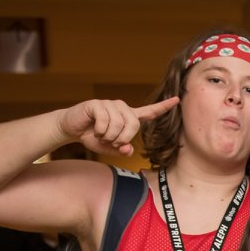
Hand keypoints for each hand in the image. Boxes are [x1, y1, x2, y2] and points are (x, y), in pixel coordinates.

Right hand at [57, 96, 179, 156]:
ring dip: (109, 136)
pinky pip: (105, 120)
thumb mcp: (110, 149)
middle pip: (134, 124)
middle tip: (112, 142)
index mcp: (129, 117)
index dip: (163, 107)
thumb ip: (122, 150)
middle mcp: (122, 108)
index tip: (177, 99)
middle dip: (123, 138)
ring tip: (101, 135)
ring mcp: (110, 104)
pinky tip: (95, 129)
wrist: (72, 129)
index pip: (149, 112)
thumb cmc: (93, 137)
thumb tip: (128, 149)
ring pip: (119, 124)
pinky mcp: (97, 104)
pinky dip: (100, 131)